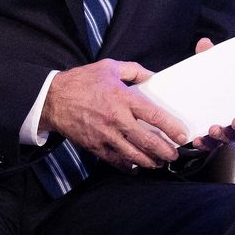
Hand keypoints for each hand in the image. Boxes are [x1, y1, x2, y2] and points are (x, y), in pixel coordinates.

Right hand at [41, 59, 188, 171]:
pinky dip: (128, 166)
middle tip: (175, 155)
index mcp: (122, 98)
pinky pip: (115, 160)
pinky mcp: (94, 146)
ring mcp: (105, 135)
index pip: (153, 115)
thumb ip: (134, 71)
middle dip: (165, 151)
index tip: (182, 136)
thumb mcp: (109, 67)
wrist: (51, 99)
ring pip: (133, 154)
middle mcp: (116, 119)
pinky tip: (137, 167)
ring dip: (150, 161)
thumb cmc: (81, 82)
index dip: (171, 127)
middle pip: (147, 140)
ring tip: (160, 163)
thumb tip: (154, 76)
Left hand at [187, 36, 234, 156]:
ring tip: (213, 129)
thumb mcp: (206, 70)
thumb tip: (205, 44)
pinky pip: (209, 146)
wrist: (187, 105)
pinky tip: (197, 139)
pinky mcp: (209, 141)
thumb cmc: (206, 86)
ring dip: (223, 135)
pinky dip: (204, 144)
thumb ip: (207, 58)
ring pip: (230, 138)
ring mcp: (225, 131)